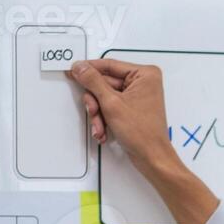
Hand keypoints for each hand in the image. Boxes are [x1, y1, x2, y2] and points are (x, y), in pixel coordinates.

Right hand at [66, 58, 178, 176]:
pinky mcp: (131, 109)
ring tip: (100, 127)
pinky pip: (110, 107)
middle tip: (93, 111)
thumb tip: (80, 68)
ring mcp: (136, 96)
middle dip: (95, 101)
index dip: (89, 69)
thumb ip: (93, 82)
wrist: (151, 157)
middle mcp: (142, 83)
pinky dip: (104, 119)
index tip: (73, 70)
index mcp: (144, 74)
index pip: (109, 65)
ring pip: (104, 97)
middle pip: (105, 83)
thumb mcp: (112, 103)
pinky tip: (104, 131)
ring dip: (98, 114)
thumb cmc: (142, 133)